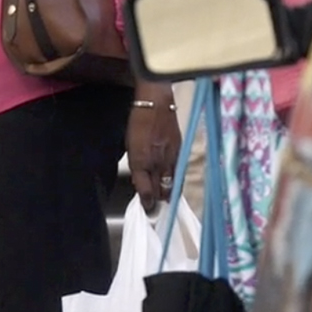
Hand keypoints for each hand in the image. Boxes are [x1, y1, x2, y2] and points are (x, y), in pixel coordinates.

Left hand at [127, 83, 180, 211]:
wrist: (157, 103)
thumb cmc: (139, 122)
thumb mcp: (131, 146)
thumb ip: (137, 167)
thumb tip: (141, 182)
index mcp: (141, 162)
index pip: (146, 191)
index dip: (147, 202)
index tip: (147, 208)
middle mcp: (157, 162)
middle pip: (160, 190)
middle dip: (158, 200)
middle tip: (156, 207)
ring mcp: (171, 157)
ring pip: (172, 183)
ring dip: (168, 192)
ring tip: (166, 199)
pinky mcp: (181, 152)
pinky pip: (179, 172)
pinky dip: (176, 180)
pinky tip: (175, 183)